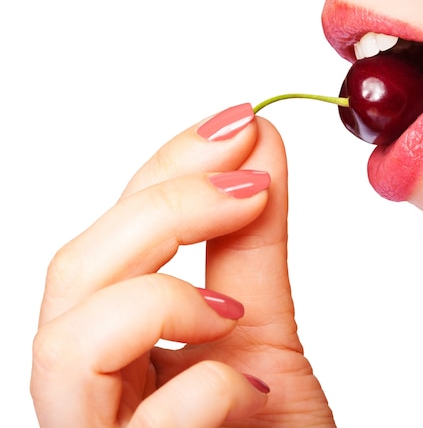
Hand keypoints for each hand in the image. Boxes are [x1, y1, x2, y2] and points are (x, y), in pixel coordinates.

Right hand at [31, 104, 335, 426]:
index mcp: (118, 345)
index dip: (165, 168)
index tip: (240, 125)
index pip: (111, 235)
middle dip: (163, 208)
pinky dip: (205, 390)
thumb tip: (258, 144)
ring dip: (160, 295)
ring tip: (235, 308)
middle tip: (248, 182)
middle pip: (71, 274)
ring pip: (65, 344)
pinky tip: (255, 388)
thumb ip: (252, 243)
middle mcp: (92, 389)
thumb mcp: (264, 331)